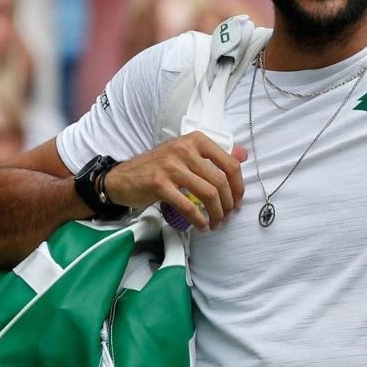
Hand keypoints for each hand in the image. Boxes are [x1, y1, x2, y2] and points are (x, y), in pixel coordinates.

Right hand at [101, 133, 247, 230]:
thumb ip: (214, 155)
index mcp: (194, 140)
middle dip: (228, 203)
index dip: (238, 185)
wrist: (123, 177)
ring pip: (208, 193)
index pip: (229, 162)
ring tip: (216, 222)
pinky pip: (188, 206)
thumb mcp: (185, 154)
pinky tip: (202, 226)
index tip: (237, 199)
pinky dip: (199, 220)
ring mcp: (171, 166)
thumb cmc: (157, 167)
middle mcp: (184, 149)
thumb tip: (243, 155)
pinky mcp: (160, 184)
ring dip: (216, 213)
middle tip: (227, 215)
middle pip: (220, 180)